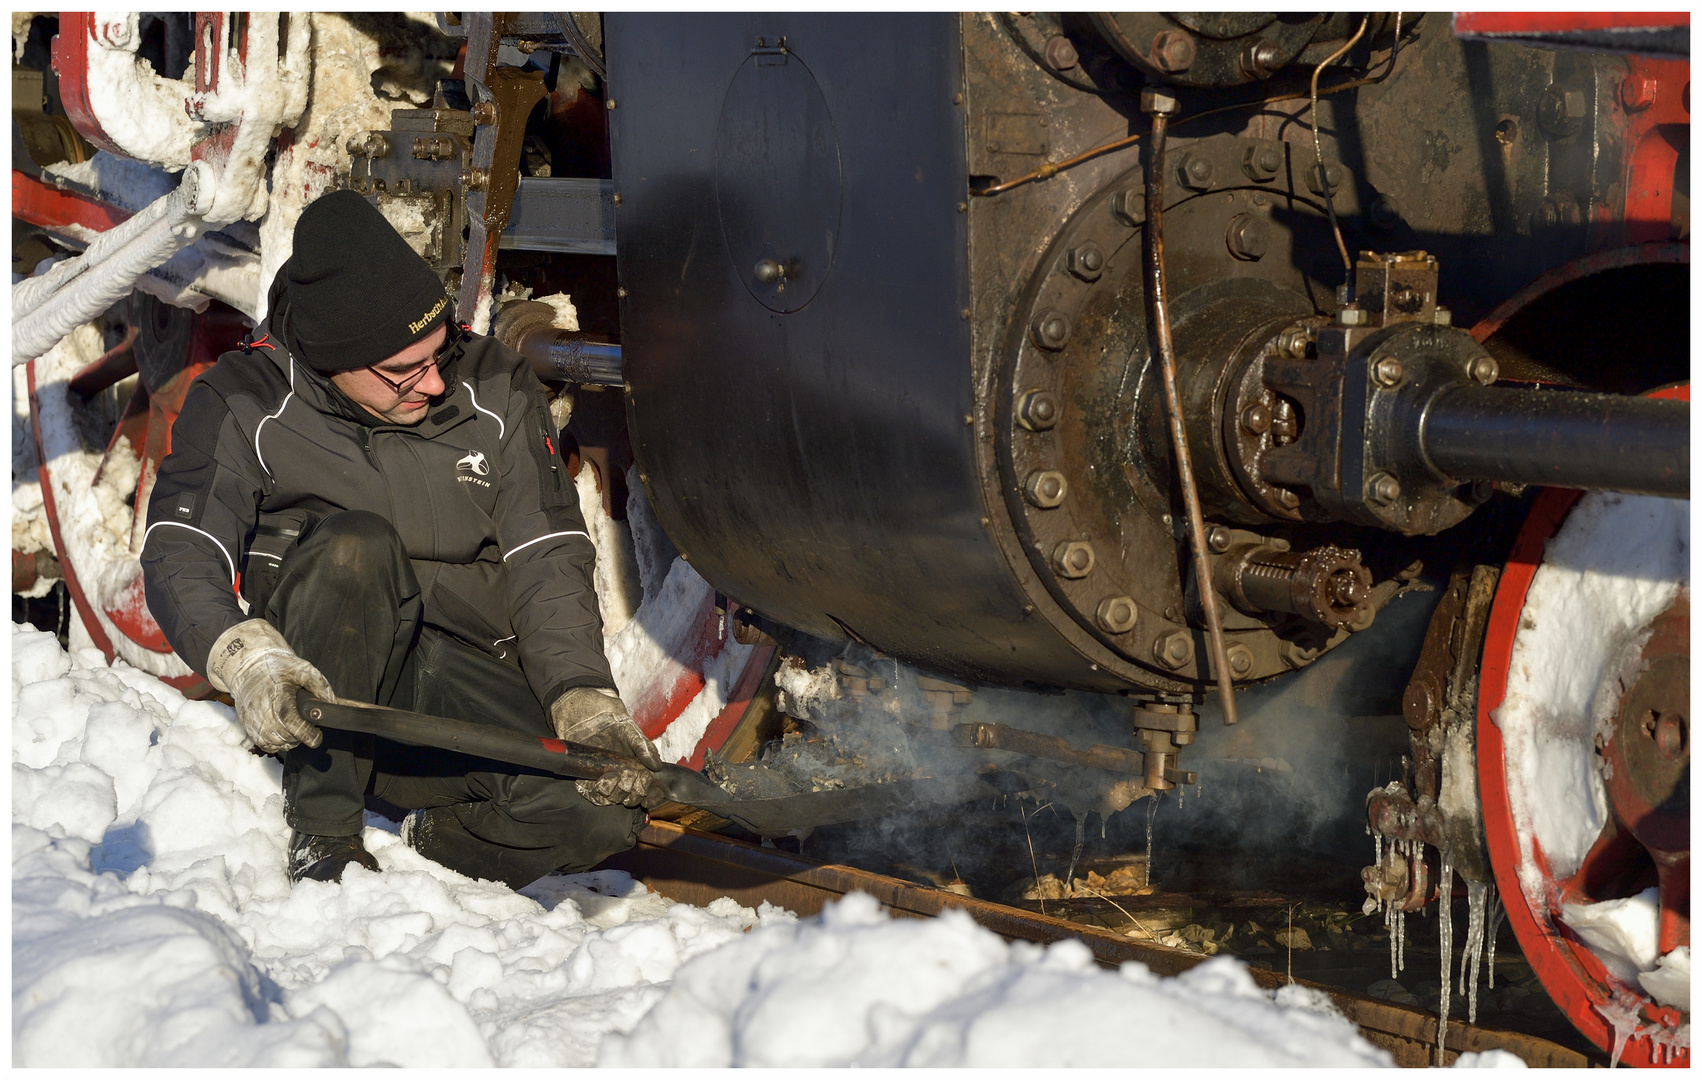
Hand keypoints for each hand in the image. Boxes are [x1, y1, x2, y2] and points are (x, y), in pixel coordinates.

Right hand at [206, 619, 331, 752]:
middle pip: (286, 736)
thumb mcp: (303, 669)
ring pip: (277, 744)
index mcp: (277, 696)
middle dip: (302, 735)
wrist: (249, 668)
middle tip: (308, 724)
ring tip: (296, 726)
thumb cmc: (277, 667)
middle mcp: (262, 712)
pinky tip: (284, 731)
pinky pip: (266, 745)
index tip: (318, 734)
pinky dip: (278, 743)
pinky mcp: (248, 727)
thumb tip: (332, 704)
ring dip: (291, 740)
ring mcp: (253, 721)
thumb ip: (320, 686)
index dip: (306, 732)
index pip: (290, 721)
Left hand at [552, 687, 662, 807]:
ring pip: (612, 799)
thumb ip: (645, 748)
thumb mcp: (632, 733)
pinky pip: (592, 794)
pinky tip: (596, 780)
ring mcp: (606, 780)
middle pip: (630, 799)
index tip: (648, 791)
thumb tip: (657, 767)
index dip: (651, 797)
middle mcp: (623, 779)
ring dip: (614, 792)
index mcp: (639, 771)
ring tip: (612, 776)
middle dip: (632, 792)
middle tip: (630, 777)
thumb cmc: (615, 724)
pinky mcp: (588, 779)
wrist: (589, 716)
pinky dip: (594, 791)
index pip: (649, 792)